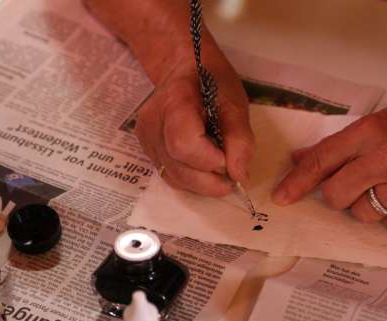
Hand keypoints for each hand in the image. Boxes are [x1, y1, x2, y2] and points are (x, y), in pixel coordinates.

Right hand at [84, 0, 253, 195]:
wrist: (183, 69)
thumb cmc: (213, 82)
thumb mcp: (235, 103)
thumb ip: (240, 139)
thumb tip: (238, 176)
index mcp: (174, 102)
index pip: (183, 143)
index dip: (209, 160)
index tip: (228, 159)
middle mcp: (153, 123)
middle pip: (178, 168)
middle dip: (209, 182)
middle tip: (231, 178)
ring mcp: (146, 139)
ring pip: (173, 178)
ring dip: (201, 185)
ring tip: (220, 173)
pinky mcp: (147, 151)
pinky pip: (170, 176)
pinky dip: (191, 181)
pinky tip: (205, 170)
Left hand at [272, 88, 386, 234]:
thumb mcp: (380, 120)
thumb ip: (340, 144)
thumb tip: (301, 160)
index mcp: (371, 132)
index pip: (322, 162)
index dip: (296, 182)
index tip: (282, 197)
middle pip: (336, 195)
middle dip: (338, 194)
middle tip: (356, 183)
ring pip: (361, 214)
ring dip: (365, 205)